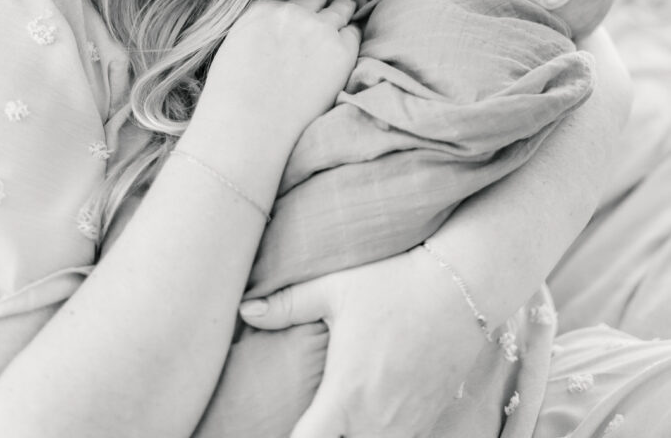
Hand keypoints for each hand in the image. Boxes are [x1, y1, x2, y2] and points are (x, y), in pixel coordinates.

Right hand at [201, 0, 360, 142]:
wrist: (248, 126)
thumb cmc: (231, 100)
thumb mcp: (231, 50)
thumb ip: (254, 33)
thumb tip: (271, 37)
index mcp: (260, 10)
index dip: (295, 4)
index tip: (302, 5)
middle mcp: (292, 13)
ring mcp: (318, 29)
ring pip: (340, 7)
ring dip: (345, 5)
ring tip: (349, 2)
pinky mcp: (341, 51)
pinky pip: (353, 34)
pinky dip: (352, 36)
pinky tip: (351, 38)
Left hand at [239, 248, 487, 437]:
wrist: (462, 288)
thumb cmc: (394, 283)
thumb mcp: (335, 288)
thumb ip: (287, 304)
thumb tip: (244, 310)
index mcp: (345, 396)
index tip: (280, 431)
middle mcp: (376, 423)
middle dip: (324, 437)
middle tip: (315, 420)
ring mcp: (406, 428)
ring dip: (351, 437)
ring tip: (338, 419)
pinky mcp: (428, 423)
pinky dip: (377, 435)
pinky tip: (368, 418)